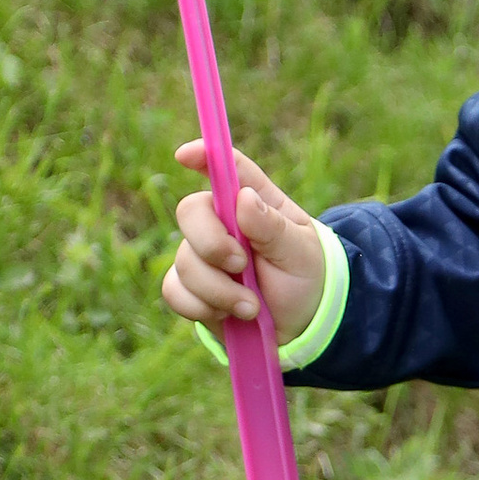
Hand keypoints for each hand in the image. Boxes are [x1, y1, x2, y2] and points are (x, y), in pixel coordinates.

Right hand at [161, 144, 326, 350]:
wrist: (299, 324)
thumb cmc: (303, 276)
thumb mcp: (300, 252)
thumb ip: (272, 227)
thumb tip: (243, 198)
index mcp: (254, 200)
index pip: (226, 167)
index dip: (204, 155)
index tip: (186, 155)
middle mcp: (222, 221)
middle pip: (189, 211)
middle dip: (212, 244)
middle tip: (242, 265)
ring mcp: (202, 254)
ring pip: (185, 261)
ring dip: (219, 290)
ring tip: (251, 306)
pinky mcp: (189, 287)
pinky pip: (175, 291)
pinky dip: (202, 307)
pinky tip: (228, 315)